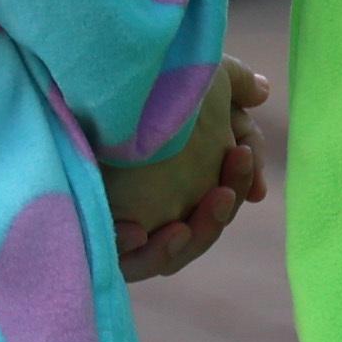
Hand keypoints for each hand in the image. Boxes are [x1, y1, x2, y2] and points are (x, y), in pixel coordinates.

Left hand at [108, 63, 273, 279]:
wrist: (77, 82)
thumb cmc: (140, 82)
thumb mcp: (190, 77)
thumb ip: (233, 86)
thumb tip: (264, 94)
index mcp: (187, 182)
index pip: (221, 195)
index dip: (240, 180)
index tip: (243, 153)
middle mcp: (160, 208)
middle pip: (202, 228)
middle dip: (220, 211)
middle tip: (225, 184)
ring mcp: (131, 226)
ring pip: (172, 253)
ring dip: (190, 238)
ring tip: (186, 224)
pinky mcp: (101, 239)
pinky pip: (124, 263)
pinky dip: (137, 252)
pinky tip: (135, 230)